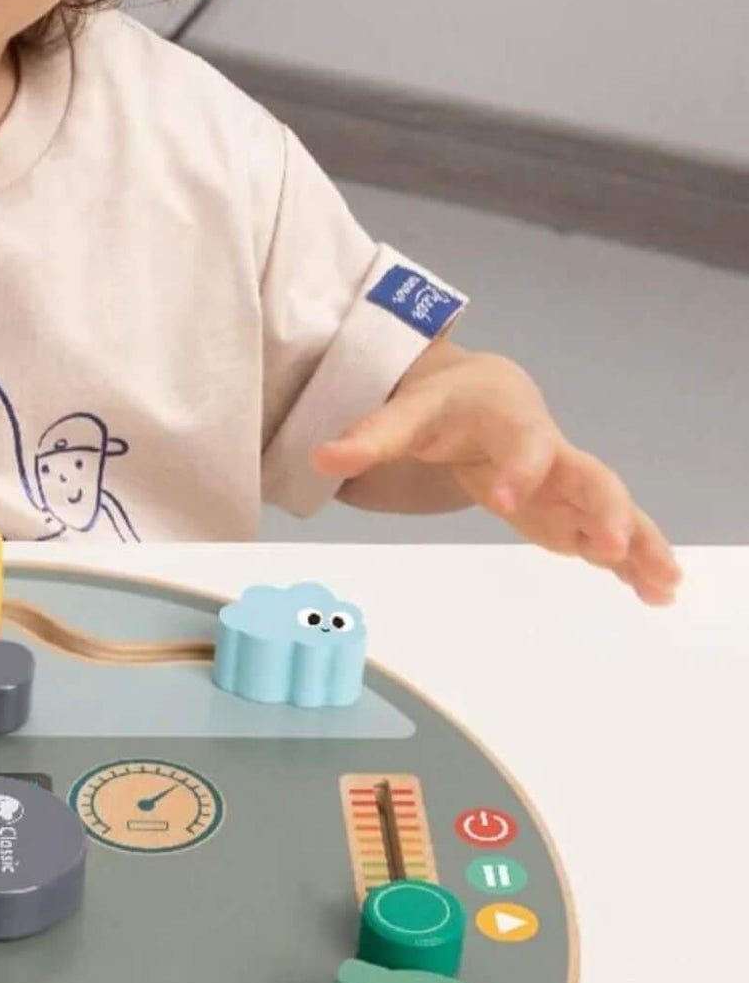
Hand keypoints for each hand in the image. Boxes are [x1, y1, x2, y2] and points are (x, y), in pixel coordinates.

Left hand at [312, 347, 680, 604]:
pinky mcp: (573, 509)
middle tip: (610, 544)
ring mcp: (567, 481)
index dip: (515, 469)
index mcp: (507, 421)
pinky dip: (635, 557)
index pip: (518, 442)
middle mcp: (549, 450)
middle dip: (601, 508)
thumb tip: (321, 459)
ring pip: (612, 505)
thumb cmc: (443, 403)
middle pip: (588, 473)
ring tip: (661, 581)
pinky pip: (612, 530)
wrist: (483, 392)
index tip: (500, 500)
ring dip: (637, 539)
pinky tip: (655, 590)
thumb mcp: (405, 413)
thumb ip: (368, 437)